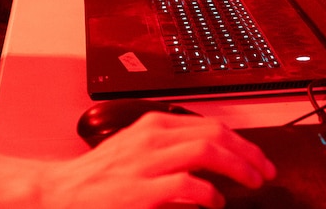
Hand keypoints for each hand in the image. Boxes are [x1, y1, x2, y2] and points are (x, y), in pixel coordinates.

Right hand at [40, 112, 274, 208]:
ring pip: (207, 152)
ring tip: (250, 182)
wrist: (61, 193)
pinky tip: (216, 202)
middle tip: (264, 172)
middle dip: (248, 153)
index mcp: (152, 126)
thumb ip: (170, 149)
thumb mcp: (135, 150)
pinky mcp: (143, 192)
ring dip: (238, 167)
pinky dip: (210, 195)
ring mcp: (147, 164)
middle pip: (215, 135)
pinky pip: (189, 186)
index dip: (241, 142)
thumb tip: (212, 160)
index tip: (258, 158)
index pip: (210, 125)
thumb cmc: (99, 177)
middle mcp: (152, 138)